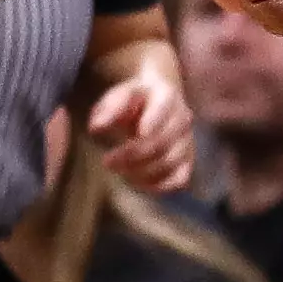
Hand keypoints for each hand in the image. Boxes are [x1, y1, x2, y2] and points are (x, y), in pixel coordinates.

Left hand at [84, 54, 195, 195]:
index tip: (138, 133)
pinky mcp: (187, 160)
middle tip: (107, 162)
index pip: (162, 109)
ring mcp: (187, 140)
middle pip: (162, 141)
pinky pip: (179, 179)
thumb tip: (95, 128)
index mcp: (166, 96)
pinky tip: (135, 182)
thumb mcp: (118, 96)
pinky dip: (158, 186)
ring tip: (119, 171)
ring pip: (170, 162)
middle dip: (132, 155)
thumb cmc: (133, 100)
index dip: (153, 122)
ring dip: (141, 171)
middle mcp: (182, 118)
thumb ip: (109, 110)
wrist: (157, 103)